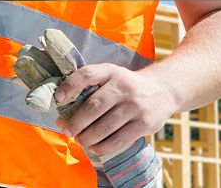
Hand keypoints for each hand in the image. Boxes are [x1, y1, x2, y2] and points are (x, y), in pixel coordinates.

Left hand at [54, 64, 176, 156]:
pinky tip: (94, 147)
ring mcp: (135, 106)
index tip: (57, 99)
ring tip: (79, 140)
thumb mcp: (112, 76)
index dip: (70, 86)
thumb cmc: (127, 86)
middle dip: (76, 122)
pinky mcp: (144, 124)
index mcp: (111, 71)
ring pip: (105, 126)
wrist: (163, 91)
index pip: (87, 75)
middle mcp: (123, 87)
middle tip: (66, 129)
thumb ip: (91, 87)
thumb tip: (63, 111)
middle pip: (94, 106)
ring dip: (87, 137)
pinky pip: (119, 140)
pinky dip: (103, 146)